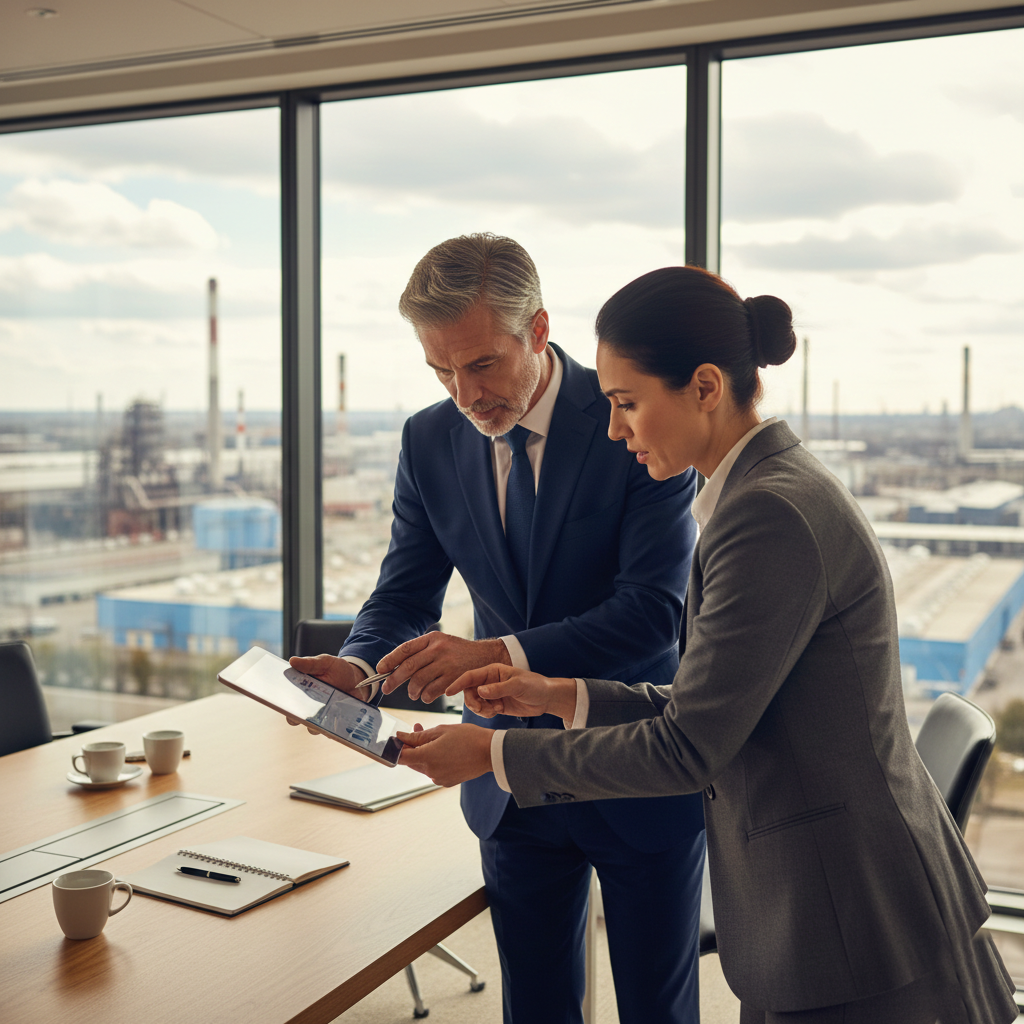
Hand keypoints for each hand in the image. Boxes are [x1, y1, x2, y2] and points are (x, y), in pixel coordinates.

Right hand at [285, 654, 366, 733]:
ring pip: (314, 729)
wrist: (358, 679)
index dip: (282, 705)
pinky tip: (337, 724)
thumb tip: (292, 661)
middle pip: (297, 720)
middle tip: (302, 711)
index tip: (281, 703)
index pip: (287, 704)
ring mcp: (323, 718)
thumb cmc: (337, 670)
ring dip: (316, 725)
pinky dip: (333, 731)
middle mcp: (309, 709)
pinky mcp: (337, 723)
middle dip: (297, 718)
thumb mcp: (325, 663)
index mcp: (301, 694)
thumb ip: (310, 663)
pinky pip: (332, 733)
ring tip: (322, 716)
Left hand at [377, 633, 511, 703]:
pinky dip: (425, 697)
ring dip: (412, 691)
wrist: (486, 657)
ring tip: (413, 694)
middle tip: (386, 688)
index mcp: (432, 638)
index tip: (380, 669)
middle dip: (394, 679)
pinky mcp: (454, 678)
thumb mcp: (441, 643)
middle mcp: (438, 649)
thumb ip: (421, 652)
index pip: (406, 648)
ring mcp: (447, 664)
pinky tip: (426, 697)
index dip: (390, 659)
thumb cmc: (458, 652)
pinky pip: (432, 691)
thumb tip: (394, 667)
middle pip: (409, 666)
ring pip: (419, 681)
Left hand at [397, 723, 493, 786]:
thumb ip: (418, 735)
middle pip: (411, 761)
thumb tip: (400, 736)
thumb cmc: (468, 737)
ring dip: (424, 752)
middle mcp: (431, 772)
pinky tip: (445, 749)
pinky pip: (434, 771)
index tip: (401, 737)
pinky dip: (435, 760)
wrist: (490, 752)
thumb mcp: (441, 730)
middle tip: (420, 729)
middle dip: (412, 746)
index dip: (397, 747)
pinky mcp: (447, 782)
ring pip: (423, 766)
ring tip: (436, 737)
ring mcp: (439, 778)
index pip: (400, 757)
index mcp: (427, 757)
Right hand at [448, 664, 577, 721]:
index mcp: (493, 671)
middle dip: (473, 702)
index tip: (448, 692)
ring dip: (480, 709)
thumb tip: (480, 691)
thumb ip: (499, 689)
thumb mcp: (518, 685)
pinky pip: (482, 710)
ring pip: (474, 703)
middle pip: (469, 692)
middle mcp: (489, 681)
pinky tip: (497, 711)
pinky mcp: (495, 705)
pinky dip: (486, 713)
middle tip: (484, 709)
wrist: (546, 698)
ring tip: (495, 710)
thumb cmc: (535, 686)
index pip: (470, 676)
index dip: (457, 684)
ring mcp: (491, 693)